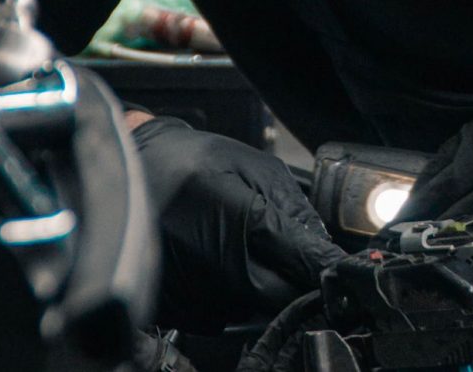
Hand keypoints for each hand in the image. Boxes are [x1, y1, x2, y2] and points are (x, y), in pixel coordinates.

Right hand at [131, 117, 345, 330]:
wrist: (130, 169)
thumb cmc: (190, 161)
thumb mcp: (254, 165)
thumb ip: (294, 206)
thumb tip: (322, 247)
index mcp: (236, 216)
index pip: (299, 258)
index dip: (325, 267)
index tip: (342, 274)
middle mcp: (212, 258)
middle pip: (279, 296)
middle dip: (292, 281)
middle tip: (284, 256)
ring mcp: (190, 288)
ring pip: (251, 307)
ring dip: (257, 285)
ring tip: (232, 244)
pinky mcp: (174, 306)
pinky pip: (219, 313)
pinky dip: (226, 292)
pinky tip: (211, 258)